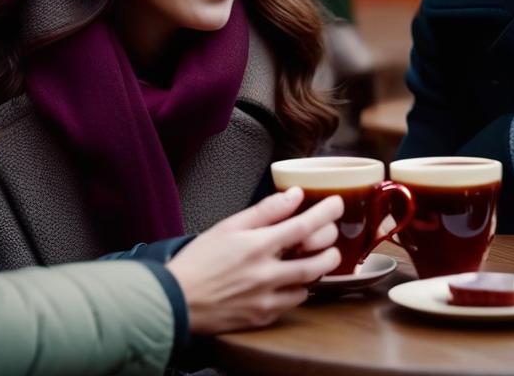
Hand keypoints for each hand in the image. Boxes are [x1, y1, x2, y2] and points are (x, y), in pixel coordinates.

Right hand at [166, 187, 342, 333]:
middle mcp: (267, 274)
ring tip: (314, 259)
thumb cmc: (199, 261)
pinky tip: (290, 281)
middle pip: (317, 261)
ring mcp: (267, 299)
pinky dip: (297, 290)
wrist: (176, 300)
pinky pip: (292, 304)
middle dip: (331, 247)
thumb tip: (294, 195)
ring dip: (317, 270)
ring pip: (309, 285)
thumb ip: (265, 211)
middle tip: (329, 239)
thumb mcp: (228, 226)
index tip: (337, 204)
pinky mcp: (263, 317)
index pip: (304, 226)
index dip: (326, 213)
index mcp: (258, 246)